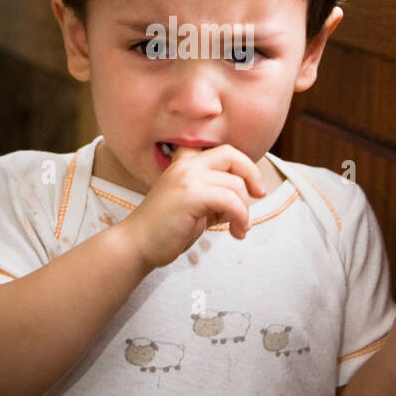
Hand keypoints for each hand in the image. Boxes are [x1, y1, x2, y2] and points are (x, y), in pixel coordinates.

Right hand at [120, 144, 266, 269]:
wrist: (137, 244)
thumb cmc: (165, 229)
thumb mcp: (194, 203)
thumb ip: (214, 193)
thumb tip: (245, 194)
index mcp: (184, 163)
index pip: (221, 150)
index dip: (242, 165)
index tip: (251, 186)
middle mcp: (186, 165)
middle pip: (232, 156)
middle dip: (252, 175)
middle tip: (258, 195)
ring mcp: (187, 178)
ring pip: (235, 184)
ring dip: (244, 210)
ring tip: (239, 228)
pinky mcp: (190, 196)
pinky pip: (231, 200)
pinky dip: (240, 217)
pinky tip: (236, 231)